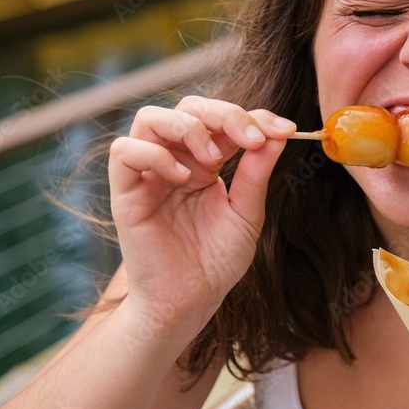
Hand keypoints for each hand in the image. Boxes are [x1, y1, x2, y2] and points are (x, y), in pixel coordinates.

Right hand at [108, 96, 295, 334]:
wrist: (190, 302)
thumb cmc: (216, 261)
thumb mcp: (247, 213)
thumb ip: (257, 173)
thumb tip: (278, 133)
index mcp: (206, 162)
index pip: (223, 119)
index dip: (253, 116)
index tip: (285, 129)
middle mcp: (176, 161)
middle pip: (189, 107)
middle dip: (225, 113)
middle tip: (251, 138)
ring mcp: (149, 174)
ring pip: (151, 118)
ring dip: (187, 126)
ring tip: (212, 158)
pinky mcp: (126, 193)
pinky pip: (124, 151)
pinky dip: (154, 154)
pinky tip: (182, 178)